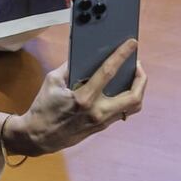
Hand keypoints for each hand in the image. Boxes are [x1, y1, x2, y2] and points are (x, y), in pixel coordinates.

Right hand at [4, 39, 146, 155]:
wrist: (39, 137)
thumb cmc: (43, 107)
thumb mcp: (52, 81)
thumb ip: (69, 66)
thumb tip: (83, 54)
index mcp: (84, 98)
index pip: (108, 73)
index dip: (121, 55)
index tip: (132, 43)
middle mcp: (98, 111)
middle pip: (133, 96)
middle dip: (141, 78)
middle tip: (137, 65)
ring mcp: (102, 121)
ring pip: (133, 107)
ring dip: (138, 90)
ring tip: (134, 77)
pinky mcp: (102, 127)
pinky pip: (122, 112)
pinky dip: (127, 99)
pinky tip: (123, 89)